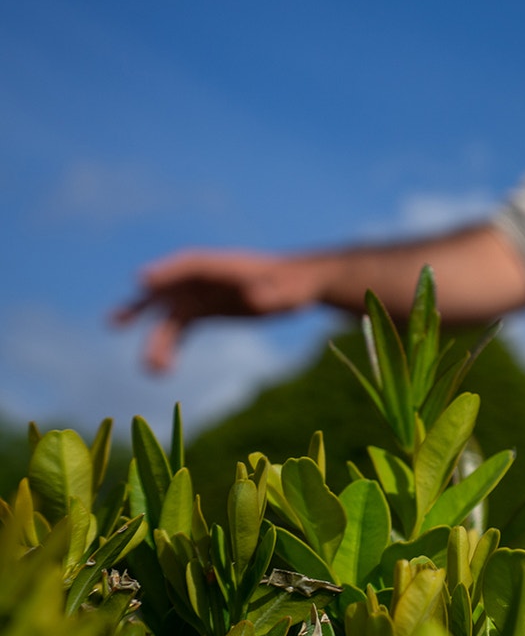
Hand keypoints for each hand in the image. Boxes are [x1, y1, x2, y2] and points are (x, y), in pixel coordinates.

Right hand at [112, 250, 329, 372]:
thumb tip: (254, 298)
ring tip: (153, 370)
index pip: (188, 264)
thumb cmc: (295, 284)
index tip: (143, 282)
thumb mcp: (289, 290)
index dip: (165, 272)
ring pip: (170, 317)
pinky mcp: (203, 311)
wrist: (299, 285)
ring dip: (158, 340)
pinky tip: (163, 370)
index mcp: (221, 265)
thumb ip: (271, 293)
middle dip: (141, 306)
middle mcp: (202, 279)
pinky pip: (179, 329)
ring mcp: (199, 295)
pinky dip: (170, 346)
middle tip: (115, 322)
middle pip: (166, 291)